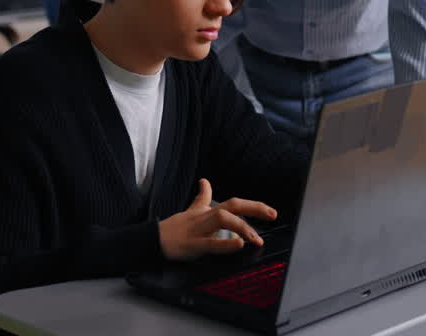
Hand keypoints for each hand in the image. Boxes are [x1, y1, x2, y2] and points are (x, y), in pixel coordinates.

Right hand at [159, 179, 275, 260]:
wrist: (153, 239)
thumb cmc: (175, 227)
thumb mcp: (191, 210)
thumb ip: (202, 197)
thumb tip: (205, 181)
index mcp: (207, 211)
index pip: (234, 203)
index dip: (253, 205)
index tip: (270, 211)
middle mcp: (206, 217)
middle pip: (232, 206)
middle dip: (254, 208)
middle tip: (272, 214)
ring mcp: (199, 229)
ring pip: (222, 220)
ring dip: (242, 227)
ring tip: (255, 237)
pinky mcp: (193, 244)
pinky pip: (211, 243)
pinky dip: (226, 243)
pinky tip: (239, 244)